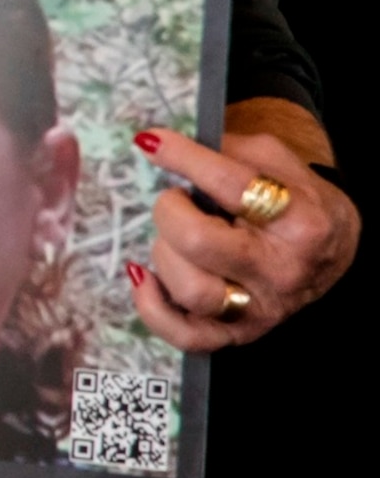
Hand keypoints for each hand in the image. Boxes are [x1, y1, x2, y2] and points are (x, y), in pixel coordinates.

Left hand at [129, 118, 358, 349]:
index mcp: (300, 220)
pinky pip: (186, 335)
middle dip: (170, 210)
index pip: (230, 185)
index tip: (151, 141)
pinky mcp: (241, 332)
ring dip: (164, 254)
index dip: (183, 157)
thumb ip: (228, 149)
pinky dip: (153, 308)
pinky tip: (144, 276)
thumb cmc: (295, 197)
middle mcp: (283, 269)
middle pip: (198, 241)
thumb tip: (162, 144)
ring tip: (174, 236)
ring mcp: (262, 308)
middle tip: (176, 199)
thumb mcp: (276, 161)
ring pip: (189, 289)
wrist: (333, 247)